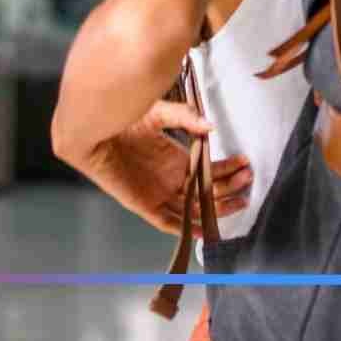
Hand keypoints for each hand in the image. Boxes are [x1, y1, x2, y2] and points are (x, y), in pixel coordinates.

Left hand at [75, 100, 252, 235]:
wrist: (92, 127)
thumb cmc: (122, 117)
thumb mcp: (159, 113)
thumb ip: (185, 117)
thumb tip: (211, 127)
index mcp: (175, 160)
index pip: (209, 172)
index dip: (228, 170)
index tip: (245, 165)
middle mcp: (170, 180)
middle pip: (207, 192)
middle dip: (230, 188)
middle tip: (248, 179)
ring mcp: (158, 194)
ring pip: (194, 209)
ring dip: (217, 207)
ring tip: (240, 198)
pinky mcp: (144, 205)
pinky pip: (169, 222)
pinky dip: (187, 227)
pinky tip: (206, 228)